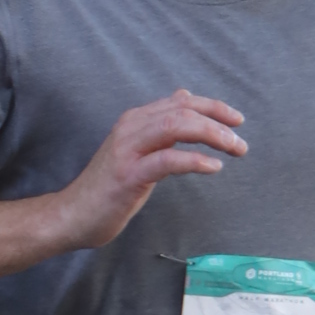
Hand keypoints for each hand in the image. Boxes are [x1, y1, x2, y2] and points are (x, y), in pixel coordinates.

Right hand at [52, 87, 245, 249]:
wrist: (73, 215)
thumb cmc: (108, 188)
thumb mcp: (137, 151)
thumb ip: (159, 128)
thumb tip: (184, 99)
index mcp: (136, 120)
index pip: (181, 101)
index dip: (213, 106)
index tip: (237, 120)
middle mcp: (131, 127)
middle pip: (182, 110)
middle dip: (218, 120)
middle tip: (241, 141)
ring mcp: (128, 150)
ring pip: (176, 127)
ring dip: (211, 135)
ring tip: (234, 149)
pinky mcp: (128, 175)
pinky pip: (167, 160)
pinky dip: (194, 160)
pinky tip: (213, 167)